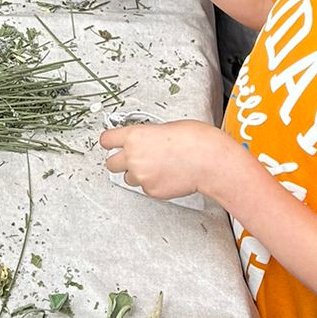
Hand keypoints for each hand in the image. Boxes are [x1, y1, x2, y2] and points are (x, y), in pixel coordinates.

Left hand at [99, 119, 229, 199]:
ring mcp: (141, 176)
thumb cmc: (195, 141)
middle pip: (111, 163)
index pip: (107, 140)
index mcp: (135, 136)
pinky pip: (145, 187)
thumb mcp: (166, 127)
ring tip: (156, 167)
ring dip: (137, 173)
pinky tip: (166, 175)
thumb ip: (148, 135)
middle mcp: (133, 157)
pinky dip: (152, 183)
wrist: (209, 161)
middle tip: (130, 159)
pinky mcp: (151, 190)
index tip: (110, 143)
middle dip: (120, 161)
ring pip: (128, 178)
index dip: (110, 142)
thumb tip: (145, 139)